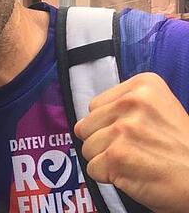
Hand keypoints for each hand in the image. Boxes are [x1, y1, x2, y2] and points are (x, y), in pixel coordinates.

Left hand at [75, 72, 188, 212]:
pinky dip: (109, 176)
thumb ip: (121, 108)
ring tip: (135, 160)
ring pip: (87, 148)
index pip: (95, 105)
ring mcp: (124, 127)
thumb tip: (80, 124)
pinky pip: (92, 168)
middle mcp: (132, 101)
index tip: (135, 133)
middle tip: (135, 149)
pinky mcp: (118, 154)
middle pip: (86, 125)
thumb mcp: (158, 110)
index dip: (109, 124)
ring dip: (106, 160)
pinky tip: (133, 172)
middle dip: (104, 142)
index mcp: (143, 84)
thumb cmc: (181, 149)